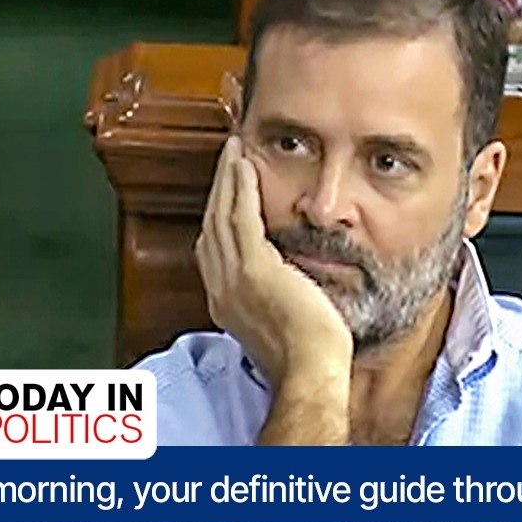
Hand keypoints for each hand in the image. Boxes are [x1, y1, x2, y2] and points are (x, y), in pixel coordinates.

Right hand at [194, 136, 352, 390]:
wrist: (310, 371)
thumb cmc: (309, 357)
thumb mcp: (283, 322)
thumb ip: (276, 298)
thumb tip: (291, 282)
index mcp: (226, 303)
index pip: (213, 248)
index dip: (217, 215)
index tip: (225, 192)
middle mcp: (221, 288)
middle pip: (211, 225)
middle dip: (218, 189)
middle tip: (227, 159)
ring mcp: (234, 277)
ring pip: (222, 214)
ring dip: (227, 178)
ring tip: (233, 151)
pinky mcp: (254, 267)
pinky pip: (240, 216)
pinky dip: (240, 187)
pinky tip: (244, 165)